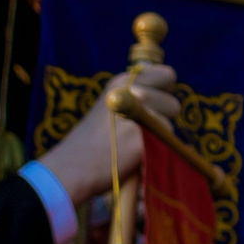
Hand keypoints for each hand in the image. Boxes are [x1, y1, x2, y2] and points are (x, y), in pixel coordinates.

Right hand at [36, 66, 179, 208]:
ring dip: (157, 133)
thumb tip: (165, 93)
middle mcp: (134, 91)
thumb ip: (135, 94)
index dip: (164, 92)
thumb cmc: (91, 140)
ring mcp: (139, 112)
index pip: (167, 76)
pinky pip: (165, 138)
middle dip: (161, 117)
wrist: (72, 166)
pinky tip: (133, 151)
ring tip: (131, 141)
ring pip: (169, 122)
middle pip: (172, 102)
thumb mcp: (110, 104)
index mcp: (123, 81)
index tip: (150, 105)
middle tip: (137, 129)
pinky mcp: (144, 134)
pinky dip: (154, 147)